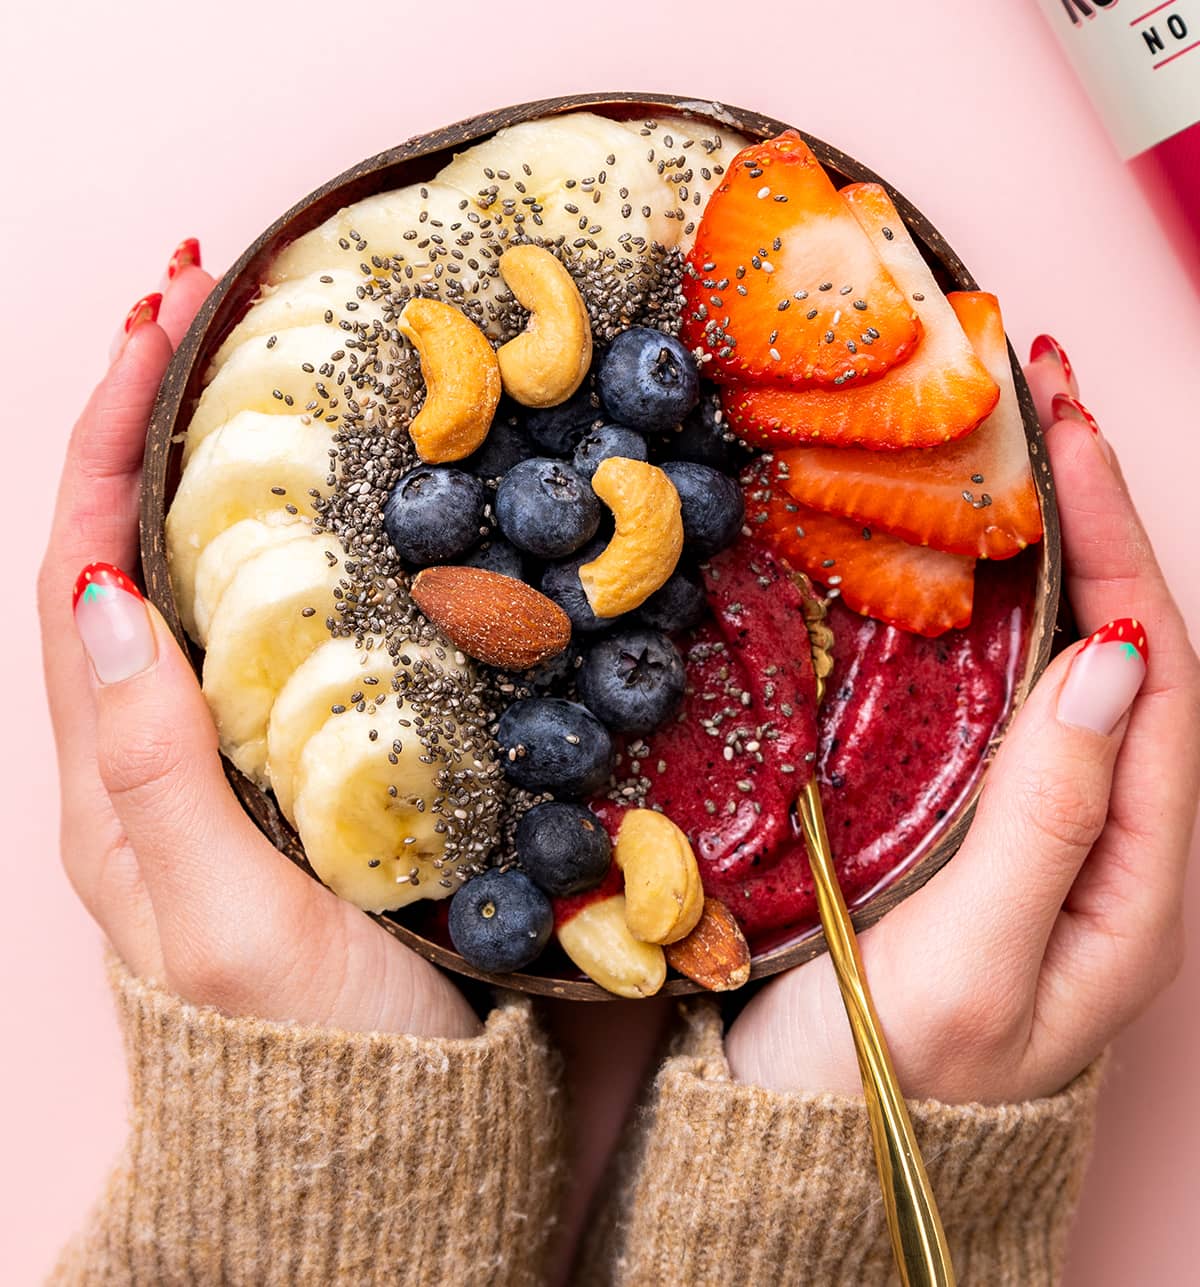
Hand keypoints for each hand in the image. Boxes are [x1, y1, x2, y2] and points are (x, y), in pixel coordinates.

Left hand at [37, 244, 478, 1038]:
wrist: (385, 1138)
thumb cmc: (311, 1044)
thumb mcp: (225, 921)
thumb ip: (153, 774)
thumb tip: (101, 601)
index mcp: (114, 780)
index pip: (80, 570)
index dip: (109, 437)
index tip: (160, 318)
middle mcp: (152, 756)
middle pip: (123, 553)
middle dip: (149, 417)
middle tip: (212, 301)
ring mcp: (225, 764)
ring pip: (197, 590)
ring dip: (215, 472)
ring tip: (267, 374)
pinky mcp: (296, 778)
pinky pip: (269, 643)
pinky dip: (285, 555)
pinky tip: (343, 519)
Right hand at [726, 336, 1199, 1104]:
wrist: (801, 1154)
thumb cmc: (880, 1081)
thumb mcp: (972, 967)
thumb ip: (1048, 823)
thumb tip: (1108, 658)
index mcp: (1136, 872)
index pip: (1155, 667)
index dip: (1116, 536)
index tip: (1065, 424)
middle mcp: (1101, 836)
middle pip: (1116, 645)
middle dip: (1085, 514)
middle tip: (1032, 397)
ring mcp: (1030, 826)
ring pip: (1051, 664)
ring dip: (1034, 552)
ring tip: (993, 455)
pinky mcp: (961, 824)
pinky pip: (987, 701)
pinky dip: (974, 618)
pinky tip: (940, 571)